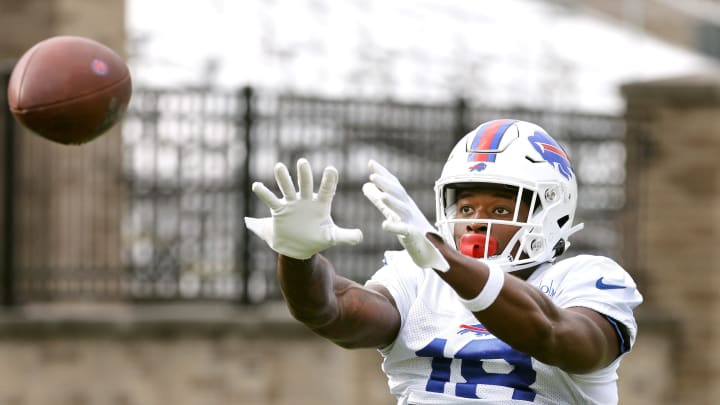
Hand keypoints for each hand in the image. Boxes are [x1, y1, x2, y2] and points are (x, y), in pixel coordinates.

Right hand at [244, 158, 362, 259]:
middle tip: (302, 162)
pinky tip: (257, 185)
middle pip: (305, 185)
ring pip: (287, 188)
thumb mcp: (332, 237)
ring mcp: (292, 204)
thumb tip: (361, 236)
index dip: (329, 181)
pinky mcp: (279, 211)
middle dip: (304, 174)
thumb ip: (347, 236)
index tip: (330, 169)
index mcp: (321, 205)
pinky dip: (265, 194)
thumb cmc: (317, 239)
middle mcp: (306, 200)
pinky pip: (271, 201)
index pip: (327, 190)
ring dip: (283, 179)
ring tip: (279, 166)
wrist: (297, 248)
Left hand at [362, 160, 448, 271]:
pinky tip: (385, 225)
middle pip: (398, 194)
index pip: (393, 185)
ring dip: (393, 202)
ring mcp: (413, 222)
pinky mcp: (414, 237)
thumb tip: (365, 185)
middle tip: (373, 175)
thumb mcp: (393, 212)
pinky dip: (396, 227)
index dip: (383, 174)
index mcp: (404, 202)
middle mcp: (409, 209)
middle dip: (386, 184)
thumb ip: (379, 200)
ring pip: (403, 210)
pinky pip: (405, 231)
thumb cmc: (412, 229)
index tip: (371, 162)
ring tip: (382, 196)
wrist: (433, 252)